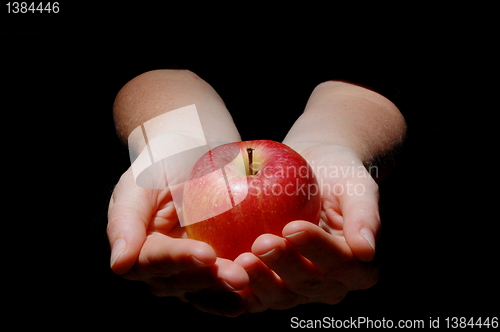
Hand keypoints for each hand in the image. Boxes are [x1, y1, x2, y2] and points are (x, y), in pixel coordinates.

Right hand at [107, 167, 248, 315]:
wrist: (191, 157)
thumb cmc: (161, 165)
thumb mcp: (138, 184)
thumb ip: (125, 221)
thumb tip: (119, 265)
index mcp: (140, 252)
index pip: (156, 260)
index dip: (180, 259)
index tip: (206, 254)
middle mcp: (164, 271)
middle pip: (185, 282)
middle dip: (212, 280)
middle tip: (239, 275)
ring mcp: (191, 275)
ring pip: (208, 291)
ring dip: (230, 291)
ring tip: (255, 282)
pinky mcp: (216, 272)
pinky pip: (227, 288)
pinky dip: (243, 292)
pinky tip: (262, 292)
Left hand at [234, 143, 380, 311]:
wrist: (310, 172)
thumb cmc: (337, 174)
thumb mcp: (356, 185)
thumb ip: (365, 215)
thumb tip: (366, 250)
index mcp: (358, 267)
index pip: (340, 262)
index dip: (317, 249)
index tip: (293, 227)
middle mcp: (329, 285)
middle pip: (307, 284)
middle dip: (283, 266)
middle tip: (261, 243)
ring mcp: (297, 289)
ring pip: (278, 296)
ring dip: (258, 281)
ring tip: (239, 260)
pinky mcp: (268, 284)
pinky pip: (251, 293)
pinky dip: (235, 287)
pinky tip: (218, 270)